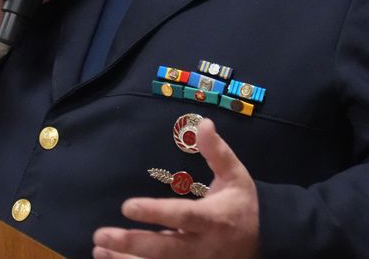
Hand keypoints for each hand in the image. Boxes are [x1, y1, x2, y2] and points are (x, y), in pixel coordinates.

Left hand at [92, 119, 258, 258]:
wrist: (268, 242)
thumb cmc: (244, 205)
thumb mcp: (235, 175)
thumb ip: (217, 152)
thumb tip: (204, 123)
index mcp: (213, 219)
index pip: (182, 217)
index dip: (155, 213)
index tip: (128, 206)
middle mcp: (202, 247)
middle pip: (164, 249)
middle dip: (131, 244)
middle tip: (101, 235)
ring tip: (100, 249)